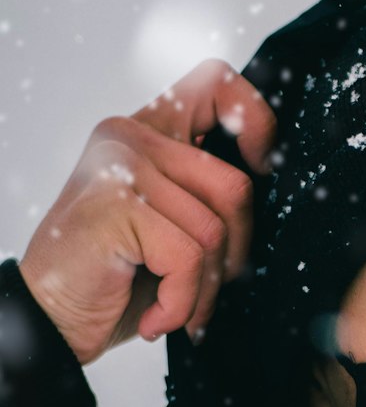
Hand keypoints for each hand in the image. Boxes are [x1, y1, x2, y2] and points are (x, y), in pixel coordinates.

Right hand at [18, 58, 275, 365]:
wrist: (51, 322)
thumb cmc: (115, 278)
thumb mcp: (171, 223)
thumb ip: (207, 190)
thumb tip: (273, 179)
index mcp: (146, 131)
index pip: (216, 83)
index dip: (256, 120)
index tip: (261, 166)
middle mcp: (129, 138)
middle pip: (235, 185)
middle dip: (234, 253)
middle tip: (205, 288)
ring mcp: (119, 167)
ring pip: (215, 229)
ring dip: (205, 289)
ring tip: (175, 308)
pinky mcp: (115, 205)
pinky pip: (189, 258)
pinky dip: (182, 304)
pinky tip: (155, 318)